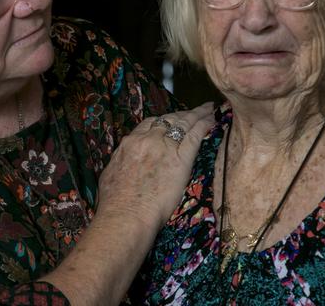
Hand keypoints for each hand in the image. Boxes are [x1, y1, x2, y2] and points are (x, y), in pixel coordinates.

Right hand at [97, 102, 214, 227]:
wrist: (125, 215)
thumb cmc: (114, 202)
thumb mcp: (111, 173)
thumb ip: (121, 162)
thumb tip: (124, 162)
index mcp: (130, 144)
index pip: (149, 124)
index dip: (163, 121)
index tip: (170, 122)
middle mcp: (147, 140)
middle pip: (168, 120)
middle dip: (182, 114)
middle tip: (194, 111)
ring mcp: (165, 148)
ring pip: (183, 123)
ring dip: (197, 114)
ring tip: (208, 109)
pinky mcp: (181, 159)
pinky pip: (195, 136)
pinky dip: (204, 124)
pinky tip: (213, 120)